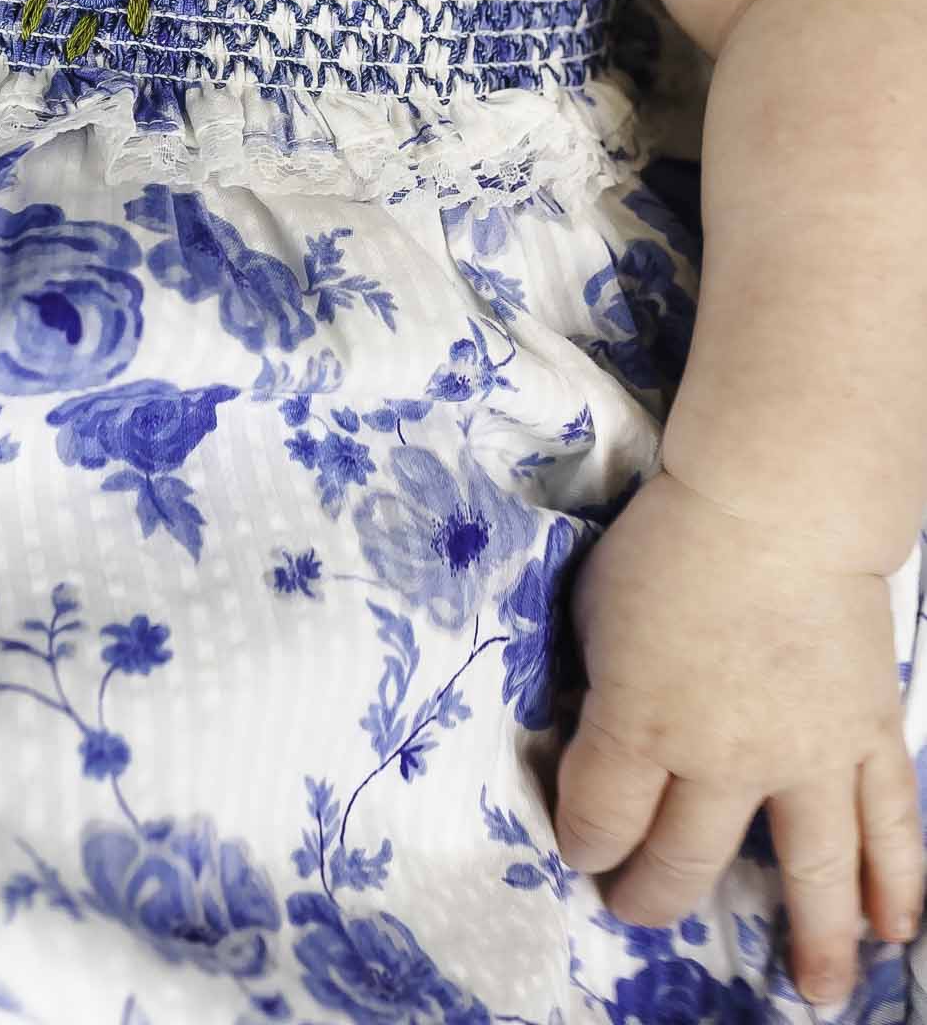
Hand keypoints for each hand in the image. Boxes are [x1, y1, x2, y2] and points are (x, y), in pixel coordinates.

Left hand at [553, 468, 923, 1006]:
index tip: (582, 844)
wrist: (776, 501)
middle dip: (653, 892)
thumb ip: (599, 685)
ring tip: (813, 992)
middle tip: (638, 903)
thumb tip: (597, 732)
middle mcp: (723, 758)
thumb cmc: (670, 542)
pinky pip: (885, 825)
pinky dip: (893, 882)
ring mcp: (804, 753)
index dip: (584, 843)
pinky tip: (891, 928)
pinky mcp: (865, 734)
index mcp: (641, 723)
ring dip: (808, 938)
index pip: (603, 822)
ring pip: (806, 870)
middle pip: (685, 860)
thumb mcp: (596, 609)